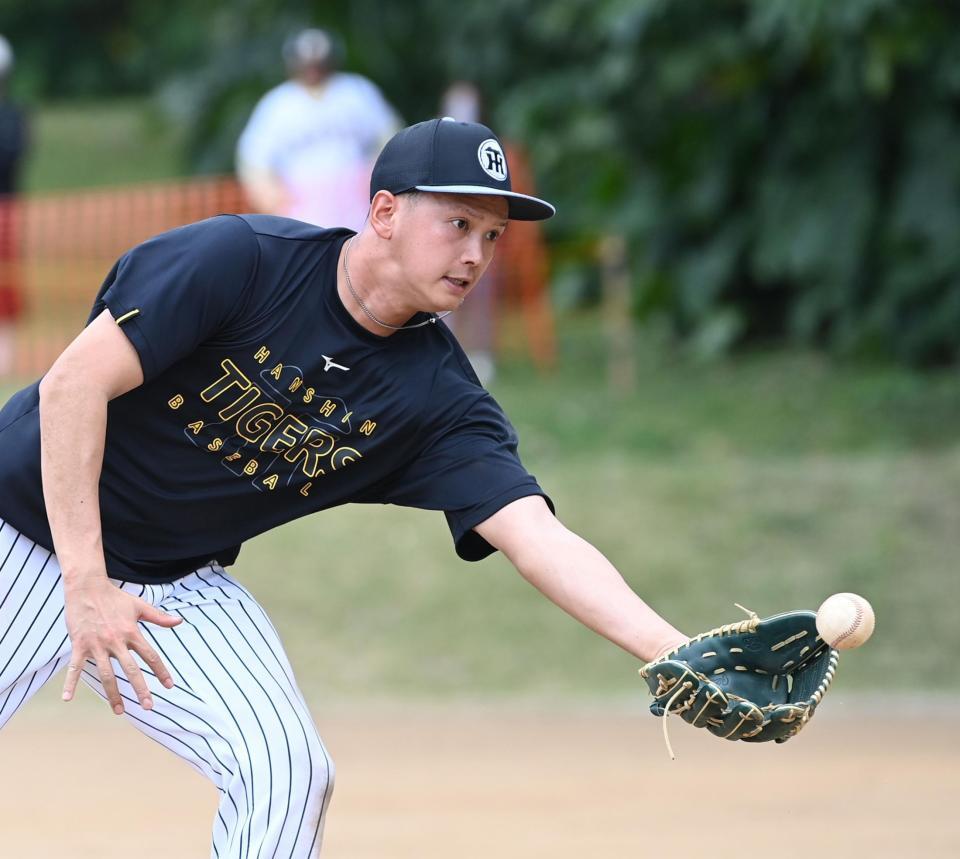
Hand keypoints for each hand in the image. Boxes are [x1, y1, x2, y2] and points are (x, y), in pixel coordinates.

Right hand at [62, 575, 181, 714]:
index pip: (150, 656)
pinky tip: (68, 699)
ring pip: (106, 674)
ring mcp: (97, 644)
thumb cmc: (115, 597)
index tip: (169, 686)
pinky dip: (70, 683)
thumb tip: (179, 621)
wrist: (87, 587)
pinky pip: (74, 668)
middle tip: (148, 706)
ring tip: (119, 711)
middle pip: (131, 669)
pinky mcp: (79, 645)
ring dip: (112, 694)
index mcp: (132, 633)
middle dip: (140, 689)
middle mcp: (116, 641)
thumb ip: (159, 617)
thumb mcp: (140, 606)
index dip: (161, 671)